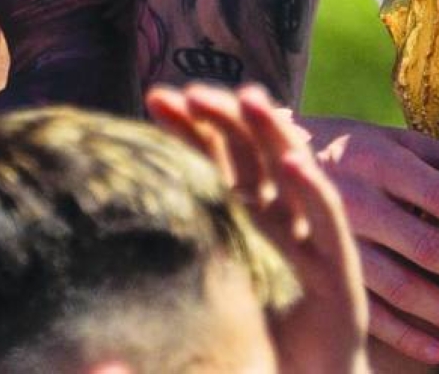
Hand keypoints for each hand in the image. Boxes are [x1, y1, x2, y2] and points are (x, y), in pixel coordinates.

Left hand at [147, 83, 370, 373]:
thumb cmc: (247, 360)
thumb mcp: (199, 311)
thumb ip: (160, 289)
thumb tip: (98, 275)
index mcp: (239, 226)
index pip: (213, 161)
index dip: (189, 127)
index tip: (156, 98)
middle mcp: (275, 222)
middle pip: (250, 153)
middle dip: (224, 116)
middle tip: (193, 92)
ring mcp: (308, 241)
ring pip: (292, 170)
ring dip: (272, 132)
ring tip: (248, 98)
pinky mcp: (340, 271)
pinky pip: (327, 219)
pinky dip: (313, 188)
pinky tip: (293, 163)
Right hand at [303, 114, 438, 366]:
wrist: (266, 165)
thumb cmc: (348, 149)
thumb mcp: (393, 141)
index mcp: (381, 161)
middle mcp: (358, 202)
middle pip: (426, 245)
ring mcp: (336, 243)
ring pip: (399, 286)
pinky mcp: (320, 275)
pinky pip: (367, 312)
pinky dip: (403, 335)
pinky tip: (438, 350)